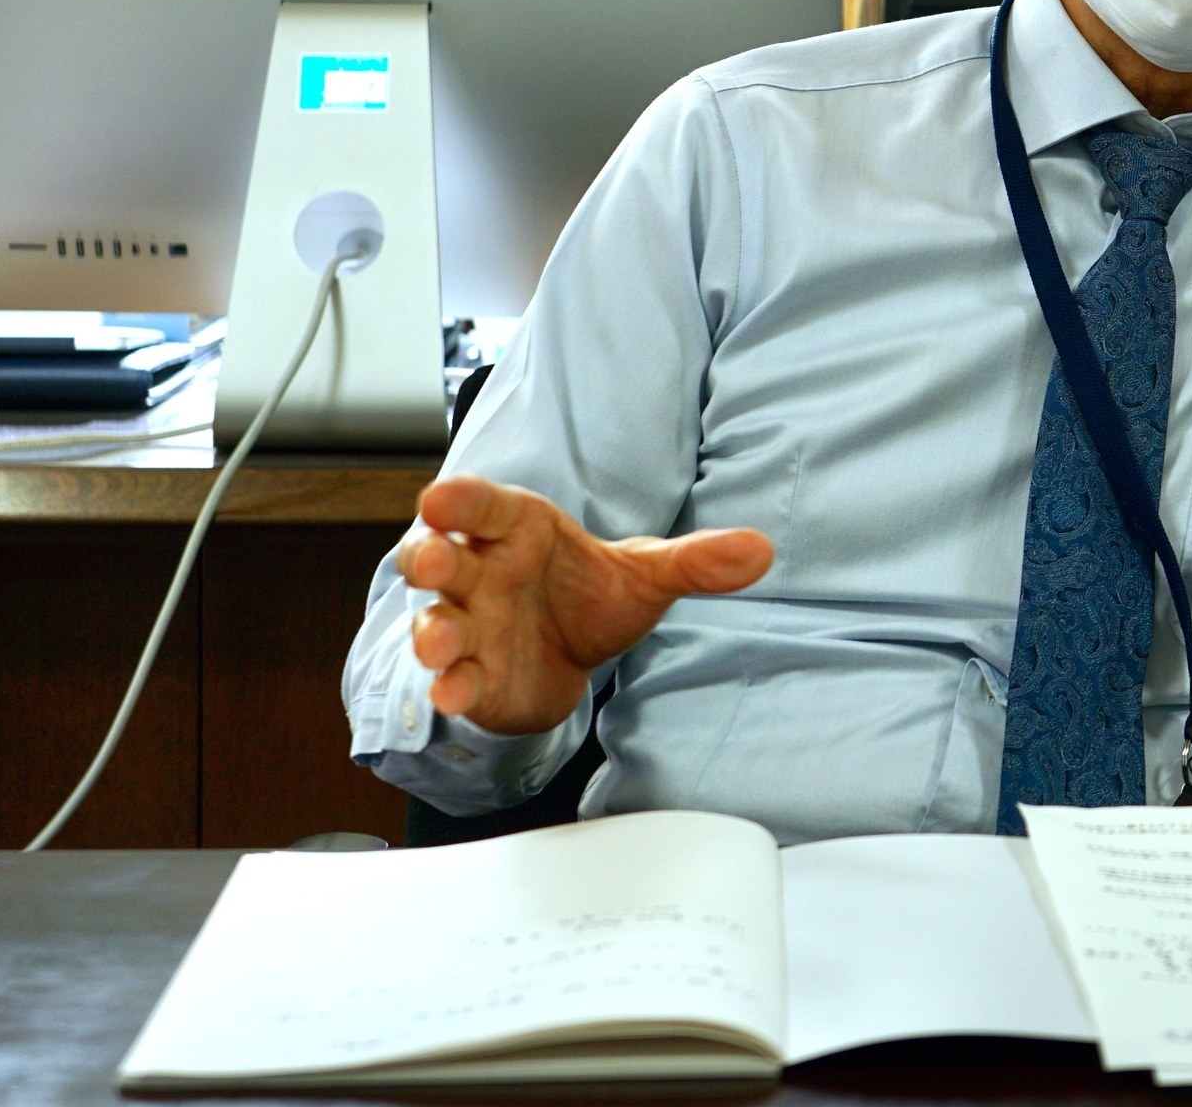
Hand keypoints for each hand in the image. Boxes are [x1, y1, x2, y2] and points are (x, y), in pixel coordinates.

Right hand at [396, 476, 773, 736]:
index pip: (485, 504)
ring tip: (443, 641)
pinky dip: (450, 687)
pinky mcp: (472, 675)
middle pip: (441, 556)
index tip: (442, 497)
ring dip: (433, 631)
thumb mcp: (647, 575)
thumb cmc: (594, 594)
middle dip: (429, 557)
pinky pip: (452, 679)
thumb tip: (762, 550)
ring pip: (435, 620)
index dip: (461, 499)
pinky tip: (455, 695)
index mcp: (518, 528)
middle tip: (432, 560)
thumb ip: (696, 561)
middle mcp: (481, 571)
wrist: (576, 656)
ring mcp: (470, 624)